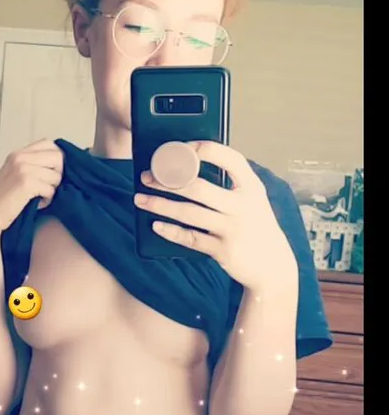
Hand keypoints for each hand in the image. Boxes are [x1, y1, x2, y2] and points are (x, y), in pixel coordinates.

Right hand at [0, 139, 63, 233]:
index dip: (55, 159)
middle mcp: (20, 157)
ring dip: (52, 190)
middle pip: (57, 156)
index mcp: (18, 154)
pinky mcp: (26, 182)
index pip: (49, 144)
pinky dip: (47, 200)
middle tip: (48, 186)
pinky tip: (37, 204)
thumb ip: (31, 166)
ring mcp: (23, 168)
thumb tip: (59, 165)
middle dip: (58, 174)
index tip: (51, 173)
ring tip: (39, 197)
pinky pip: (51, 189)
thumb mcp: (15, 175)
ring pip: (56, 175)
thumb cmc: (2, 201)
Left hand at [134, 142, 296, 292]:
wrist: (272, 266)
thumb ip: (233, 185)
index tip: (181, 148)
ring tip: (140, 199)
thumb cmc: (256, 228)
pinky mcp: (223, 250)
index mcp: (252, 187)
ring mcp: (232, 229)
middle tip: (147, 177)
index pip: (230, 159)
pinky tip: (156, 225)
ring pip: (189, 213)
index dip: (204, 149)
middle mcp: (243, 206)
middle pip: (198, 188)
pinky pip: (190, 238)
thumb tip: (191, 168)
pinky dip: (170, 231)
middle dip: (167, 181)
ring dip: (160, 205)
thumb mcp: (253, 201)